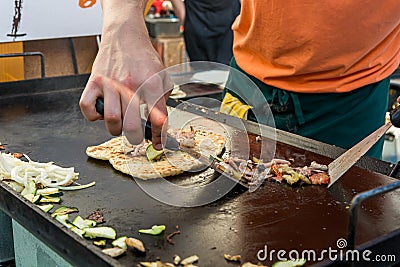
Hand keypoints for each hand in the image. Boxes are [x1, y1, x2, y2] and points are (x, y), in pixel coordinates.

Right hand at [79, 0, 171, 148]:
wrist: (125, 35)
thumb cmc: (144, 58)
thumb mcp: (162, 76)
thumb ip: (163, 100)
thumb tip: (159, 124)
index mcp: (150, 85)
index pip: (158, 119)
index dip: (159, 136)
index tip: (158, 143)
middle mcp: (130, 86)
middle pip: (132, 126)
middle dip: (136, 139)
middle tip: (137, 137)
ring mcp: (110, 84)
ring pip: (111, 120)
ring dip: (116, 129)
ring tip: (120, 124)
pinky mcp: (94, 82)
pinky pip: (87, 108)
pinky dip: (93, 116)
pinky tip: (102, 112)